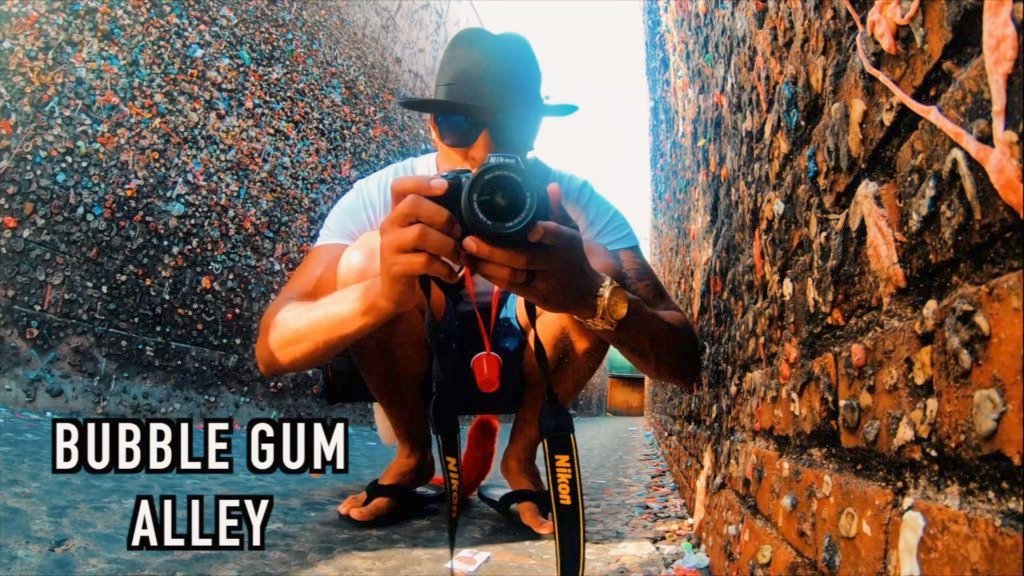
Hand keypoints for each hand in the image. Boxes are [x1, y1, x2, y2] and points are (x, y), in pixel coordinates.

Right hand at [379, 176, 462, 314]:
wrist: (394, 292)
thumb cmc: (416, 258)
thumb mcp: (423, 234)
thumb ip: (435, 216)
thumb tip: (464, 194)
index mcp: (397, 212)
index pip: (400, 186)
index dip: (422, 181)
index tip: (445, 186)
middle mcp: (389, 224)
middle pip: (413, 204)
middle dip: (442, 216)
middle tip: (458, 232)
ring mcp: (389, 246)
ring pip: (421, 234)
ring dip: (448, 245)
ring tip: (459, 257)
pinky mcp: (395, 267)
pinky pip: (425, 262)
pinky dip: (445, 268)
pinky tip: (452, 275)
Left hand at [461, 182, 601, 317]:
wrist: (586, 293)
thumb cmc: (573, 256)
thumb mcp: (572, 232)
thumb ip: (558, 211)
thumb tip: (550, 186)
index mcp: (566, 242)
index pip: (557, 234)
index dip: (545, 231)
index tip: (532, 229)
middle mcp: (555, 262)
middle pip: (523, 258)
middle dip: (493, 250)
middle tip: (468, 240)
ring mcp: (545, 282)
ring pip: (513, 275)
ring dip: (486, 266)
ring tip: (464, 254)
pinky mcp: (536, 297)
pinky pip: (510, 287)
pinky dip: (491, 277)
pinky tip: (473, 266)